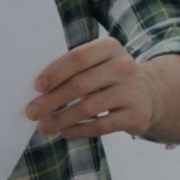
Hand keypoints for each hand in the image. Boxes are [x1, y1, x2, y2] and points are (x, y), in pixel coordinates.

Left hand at [26, 38, 155, 139]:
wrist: (148, 94)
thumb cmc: (108, 76)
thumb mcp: (97, 63)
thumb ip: (73, 69)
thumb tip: (37, 91)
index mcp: (110, 47)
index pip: (77, 58)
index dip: (55, 72)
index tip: (37, 87)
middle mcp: (123, 67)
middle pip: (79, 84)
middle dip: (51, 100)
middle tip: (31, 112)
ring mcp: (131, 91)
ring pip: (88, 108)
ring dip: (61, 119)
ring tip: (43, 126)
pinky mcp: (135, 115)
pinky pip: (100, 125)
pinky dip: (78, 130)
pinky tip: (64, 132)